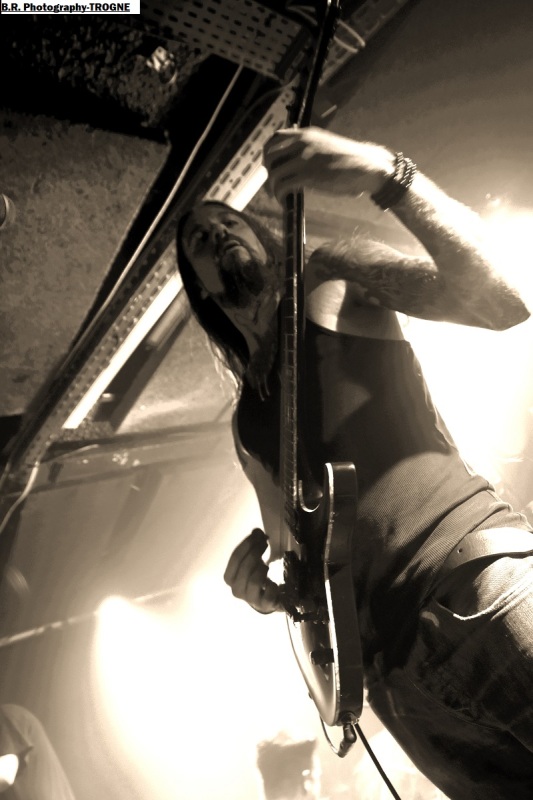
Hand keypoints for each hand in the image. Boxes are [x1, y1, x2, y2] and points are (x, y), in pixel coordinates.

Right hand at [223, 528, 282, 613]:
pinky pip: (268, 594)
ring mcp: (250, 599)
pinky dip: (272, 586)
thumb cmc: (255, 576)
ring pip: (255, 581)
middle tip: (266, 543)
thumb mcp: (252, 560)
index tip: (259, 535)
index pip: (235, 557)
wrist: (264, 600)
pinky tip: (273, 583)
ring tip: (267, 565)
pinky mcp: (264, 605)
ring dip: (262, 569)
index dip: (247, 544)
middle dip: (256, 552)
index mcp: (229, 578)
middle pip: (245, 567)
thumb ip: (252, 544)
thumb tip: (257, 531)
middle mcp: (236, 590)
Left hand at [263, 127, 394, 201]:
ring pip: (274, 172)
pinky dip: (280, 195)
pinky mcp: (308, 175)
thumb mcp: (325, 145)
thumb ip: (309, 149)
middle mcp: (302, 143)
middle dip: (268, 172)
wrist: (366, 166)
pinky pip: (283, 185)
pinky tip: (285, 201)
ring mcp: (304, 158)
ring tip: (279, 196)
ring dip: (272, 187)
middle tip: (273, 184)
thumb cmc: (349, 160)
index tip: (270, 166)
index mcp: (306, 134)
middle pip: (269, 156)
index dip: (267, 154)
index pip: (275, 138)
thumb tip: (294, 162)